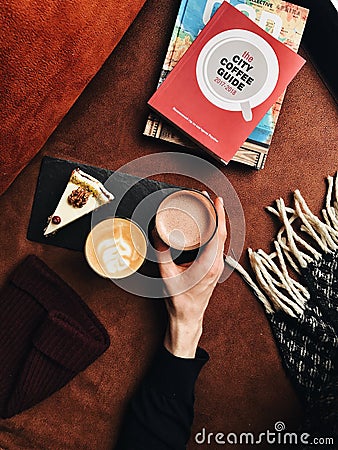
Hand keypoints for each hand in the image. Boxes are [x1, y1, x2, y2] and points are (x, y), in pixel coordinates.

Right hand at [154, 196, 226, 357]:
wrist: (188, 317)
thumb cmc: (180, 300)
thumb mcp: (167, 275)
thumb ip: (162, 254)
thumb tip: (157, 233)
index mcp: (209, 264)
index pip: (217, 233)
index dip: (217, 214)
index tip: (214, 200)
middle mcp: (217, 264)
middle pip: (221, 232)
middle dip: (216, 212)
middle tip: (208, 198)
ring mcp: (217, 266)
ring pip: (221, 238)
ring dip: (216, 221)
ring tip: (208, 207)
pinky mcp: (214, 267)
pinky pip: (217, 244)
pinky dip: (214, 231)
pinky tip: (208, 225)